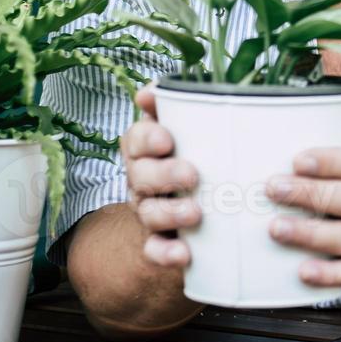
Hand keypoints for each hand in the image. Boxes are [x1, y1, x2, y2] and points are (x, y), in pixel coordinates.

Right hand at [123, 83, 199, 267]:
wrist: (201, 212)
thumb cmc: (203, 156)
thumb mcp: (200, 129)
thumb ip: (187, 106)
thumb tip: (156, 87)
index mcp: (148, 149)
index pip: (137, 138)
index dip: (148, 137)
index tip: (167, 139)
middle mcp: (143, 179)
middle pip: (141, 175)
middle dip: (164, 174)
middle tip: (191, 175)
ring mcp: (150, 211)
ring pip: (149, 212)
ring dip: (170, 213)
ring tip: (195, 214)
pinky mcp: (161, 242)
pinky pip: (155, 250)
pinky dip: (166, 253)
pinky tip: (183, 255)